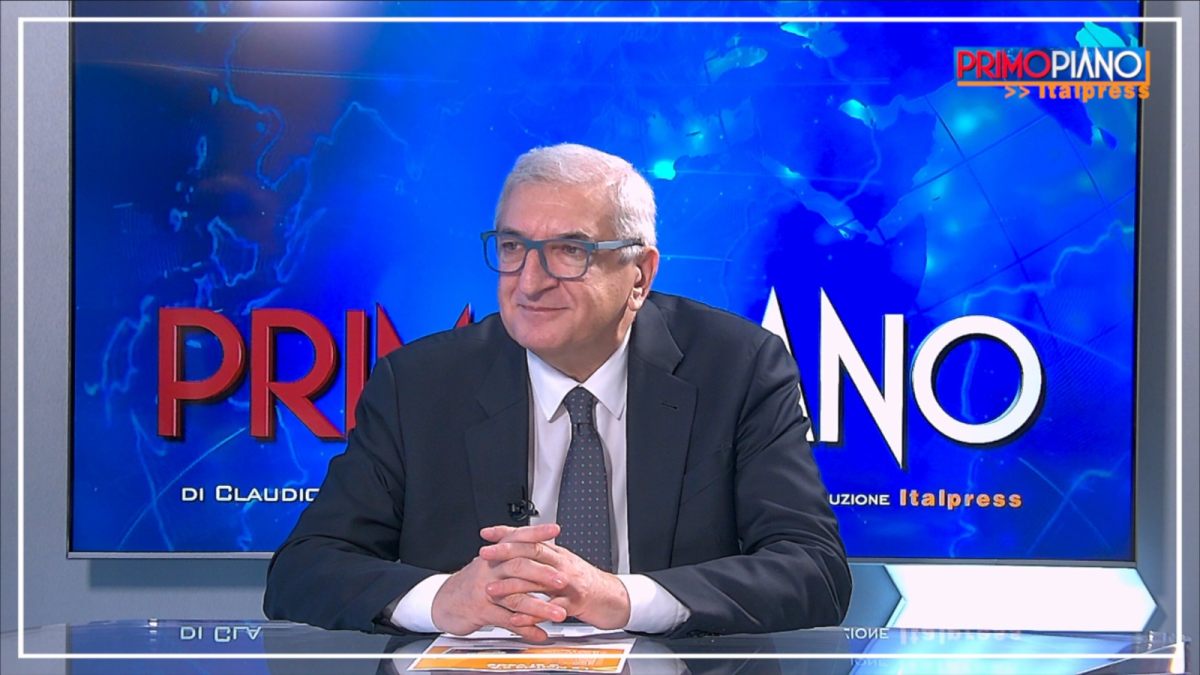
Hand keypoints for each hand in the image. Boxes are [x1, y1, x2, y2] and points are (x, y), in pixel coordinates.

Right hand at [431, 523, 567, 640]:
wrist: (444, 602)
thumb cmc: (472, 582)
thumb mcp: (489, 563)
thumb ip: (511, 553)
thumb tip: (537, 543)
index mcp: (495, 555)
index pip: (517, 538)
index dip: (536, 533)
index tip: (555, 529)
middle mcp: (490, 569)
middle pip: (518, 567)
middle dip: (543, 574)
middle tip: (563, 580)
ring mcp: (485, 591)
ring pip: (515, 597)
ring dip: (540, 607)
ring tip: (558, 614)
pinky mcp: (482, 612)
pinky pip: (507, 621)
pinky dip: (525, 629)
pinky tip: (539, 634)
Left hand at [479, 526, 631, 629]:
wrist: (613, 598)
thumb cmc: (585, 582)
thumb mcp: (563, 564)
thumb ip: (543, 557)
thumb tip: (520, 547)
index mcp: (558, 553)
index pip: (531, 537)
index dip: (508, 533)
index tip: (487, 533)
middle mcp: (562, 564)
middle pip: (532, 552)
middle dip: (506, 552)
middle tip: (485, 554)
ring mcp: (569, 583)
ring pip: (538, 580)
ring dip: (512, 586)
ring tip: (492, 590)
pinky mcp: (574, 603)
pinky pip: (550, 608)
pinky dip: (532, 614)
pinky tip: (516, 618)